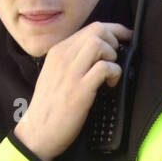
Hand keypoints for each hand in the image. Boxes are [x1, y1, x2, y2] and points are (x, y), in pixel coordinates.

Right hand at [14, 21, 133, 160]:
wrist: (37, 132)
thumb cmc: (49, 106)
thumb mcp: (54, 74)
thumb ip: (72, 60)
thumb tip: (99, 50)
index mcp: (57, 52)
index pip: (90, 28)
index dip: (113, 30)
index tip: (124, 38)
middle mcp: (62, 57)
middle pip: (97, 30)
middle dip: (115, 39)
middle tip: (116, 57)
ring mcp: (70, 73)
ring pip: (99, 43)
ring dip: (113, 54)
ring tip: (111, 70)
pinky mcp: (80, 89)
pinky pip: (105, 68)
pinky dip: (115, 72)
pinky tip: (111, 84)